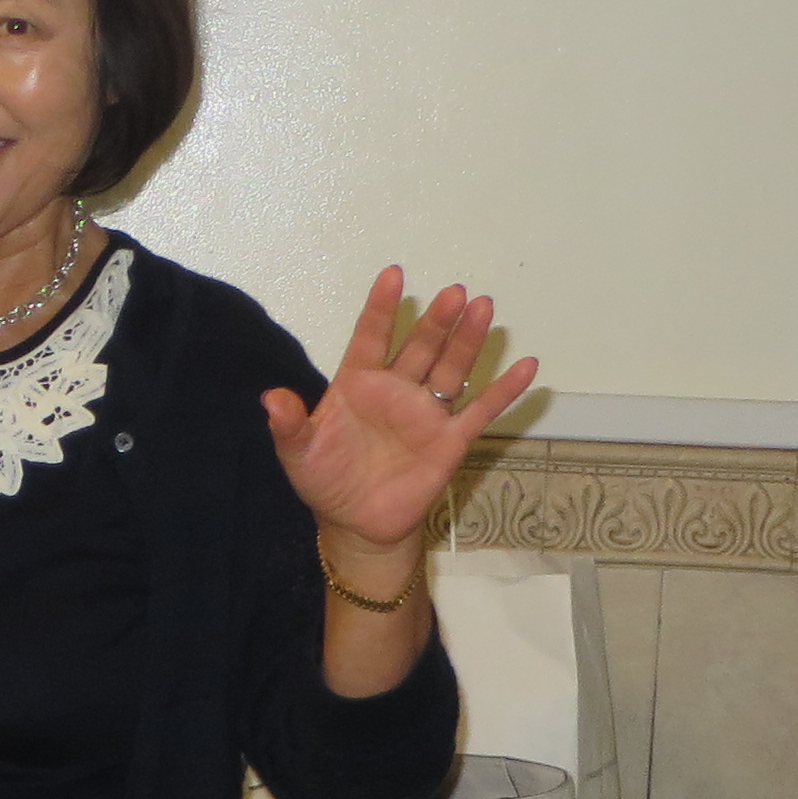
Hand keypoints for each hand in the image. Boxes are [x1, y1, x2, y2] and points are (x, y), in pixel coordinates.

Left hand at [260, 267, 538, 559]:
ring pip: (450, 368)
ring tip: (483, 308)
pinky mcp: (449, 441)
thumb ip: (290, 424)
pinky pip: (481, 411)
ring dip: (467, 341)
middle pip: (420, 347)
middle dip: (437, 321)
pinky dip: (504, 391)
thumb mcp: (298, 453)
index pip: (370, 336)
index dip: (381, 308)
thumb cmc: (325, 480)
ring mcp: (424, 413)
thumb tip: (270, 399)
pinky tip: (526, 367)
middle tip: (454, 293)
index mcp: (356, 384)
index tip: (394, 274)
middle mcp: (395, 390)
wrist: (356, 523)